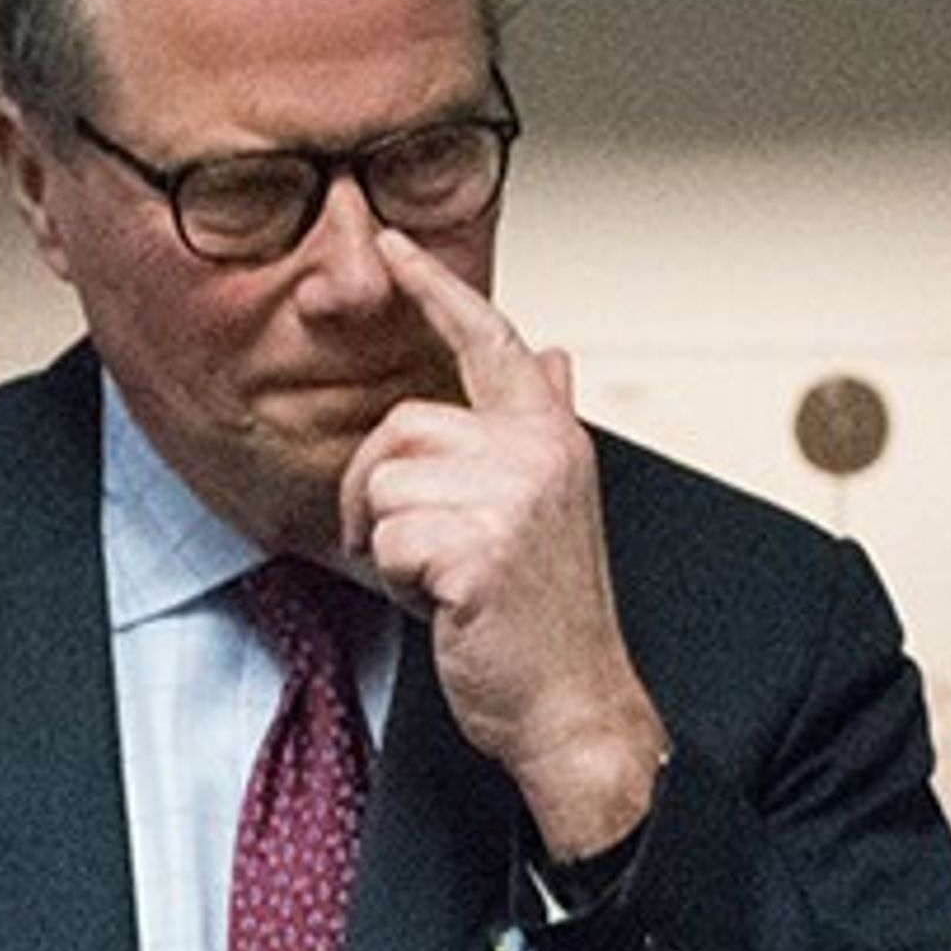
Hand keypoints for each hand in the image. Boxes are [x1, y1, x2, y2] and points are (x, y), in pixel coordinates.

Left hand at [342, 230, 668, 858]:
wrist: (573, 706)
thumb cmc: (547, 615)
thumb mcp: (552, 505)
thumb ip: (542, 425)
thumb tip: (551, 356)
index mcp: (551, 437)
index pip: (489, 340)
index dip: (435, 286)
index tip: (391, 244)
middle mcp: (537, 454)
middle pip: (400, 426)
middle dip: (377, 491)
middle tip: (413, 550)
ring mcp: (511, 500)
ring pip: (383, 487)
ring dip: (388, 545)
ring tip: (441, 580)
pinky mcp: (478, 551)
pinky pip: (385, 542)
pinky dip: (396, 584)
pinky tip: (444, 605)